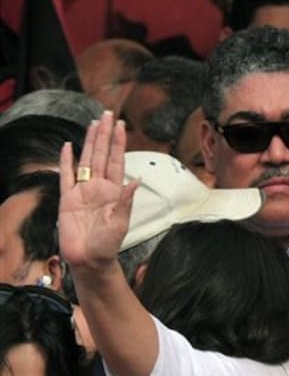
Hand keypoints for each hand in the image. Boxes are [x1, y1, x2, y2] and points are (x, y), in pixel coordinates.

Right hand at [57, 111, 137, 272]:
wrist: (89, 260)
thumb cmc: (108, 245)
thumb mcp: (120, 223)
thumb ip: (125, 202)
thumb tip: (135, 181)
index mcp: (114, 192)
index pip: (116, 161)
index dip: (117, 143)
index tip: (120, 125)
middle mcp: (99, 188)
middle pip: (101, 155)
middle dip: (104, 135)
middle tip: (107, 114)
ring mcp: (82, 191)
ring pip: (85, 160)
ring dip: (89, 142)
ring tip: (93, 124)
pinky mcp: (67, 199)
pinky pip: (66, 176)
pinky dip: (66, 161)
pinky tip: (68, 147)